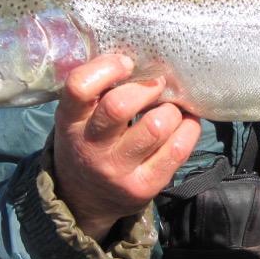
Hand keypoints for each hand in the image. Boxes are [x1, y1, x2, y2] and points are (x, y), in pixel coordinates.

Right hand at [52, 54, 201, 241]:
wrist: (87, 200)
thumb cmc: (89, 143)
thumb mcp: (79, 118)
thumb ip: (99, 91)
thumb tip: (144, 58)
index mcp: (70, 122)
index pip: (79, 87)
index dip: (107, 68)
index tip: (126, 64)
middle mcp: (91, 147)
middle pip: (120, 106)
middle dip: (147, 87)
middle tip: (157, 85)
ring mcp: (118, 170)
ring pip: (156, 126)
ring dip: (171, 109)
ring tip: (169, 108)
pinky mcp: (144, 186)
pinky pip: (178, 149)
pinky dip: (188, 128)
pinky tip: (184, 123)